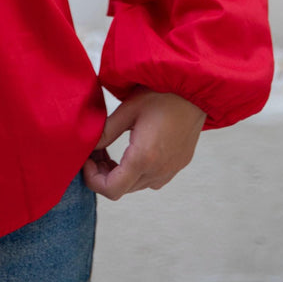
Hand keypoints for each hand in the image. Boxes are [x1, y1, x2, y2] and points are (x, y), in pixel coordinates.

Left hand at [83, 89, 204, 200]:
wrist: (195, 91)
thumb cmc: (161, 95)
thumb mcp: (128, 109)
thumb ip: (106, 131)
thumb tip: (88, 146)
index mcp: (143, 158)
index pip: (112, 189)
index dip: (92, 180)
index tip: (87, 160)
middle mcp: (158, 171)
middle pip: (122, 188)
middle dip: (102, 173)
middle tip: (95, 150)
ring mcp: (170, 171)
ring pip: (136, 185)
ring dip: (118, 173)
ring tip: (109, 149)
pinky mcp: (177, 166)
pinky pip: (151, 178)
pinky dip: (135, 171)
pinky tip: (130, 149)